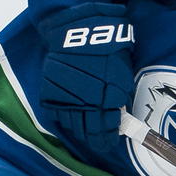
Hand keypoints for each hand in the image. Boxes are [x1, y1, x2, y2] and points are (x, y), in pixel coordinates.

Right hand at [38, 3, 135, 144]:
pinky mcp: (51, 93)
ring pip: (73, 125)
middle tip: (98, 145)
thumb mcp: (123, 69)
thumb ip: (120, 93)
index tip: (109, 142)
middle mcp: (88, 102)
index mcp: (109, 97)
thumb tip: (118, 112)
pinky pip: (58, 114)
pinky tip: (72, 120)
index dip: (108, 137)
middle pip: (90, 130)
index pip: (108, 126)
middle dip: (95, 140)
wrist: (76, 29)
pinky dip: (66, 118)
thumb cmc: (106, 46)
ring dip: (81, 131)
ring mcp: (68, 98)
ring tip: (86, 135)